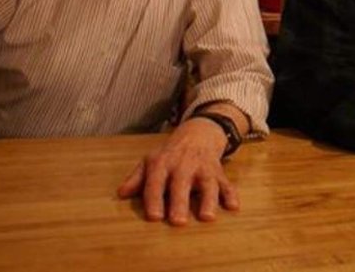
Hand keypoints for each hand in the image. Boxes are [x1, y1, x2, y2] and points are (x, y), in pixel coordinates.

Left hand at [117, 117, 236, 224]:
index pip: (156, 182)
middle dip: (180, 202)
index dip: (154, 199)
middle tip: (178, 221)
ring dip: (208, 200)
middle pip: (181, 184)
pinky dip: (231, 193)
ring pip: (207, 184)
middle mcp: (183, 165)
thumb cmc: (170, 154)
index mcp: (162, 164)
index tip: (154, 217)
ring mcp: (202, 168)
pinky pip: (226, 183)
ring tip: (207, 217)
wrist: (198, 133)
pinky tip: (233, 206)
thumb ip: (137, 179)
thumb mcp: (151, 161)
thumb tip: (121, 194)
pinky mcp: (218, 171)